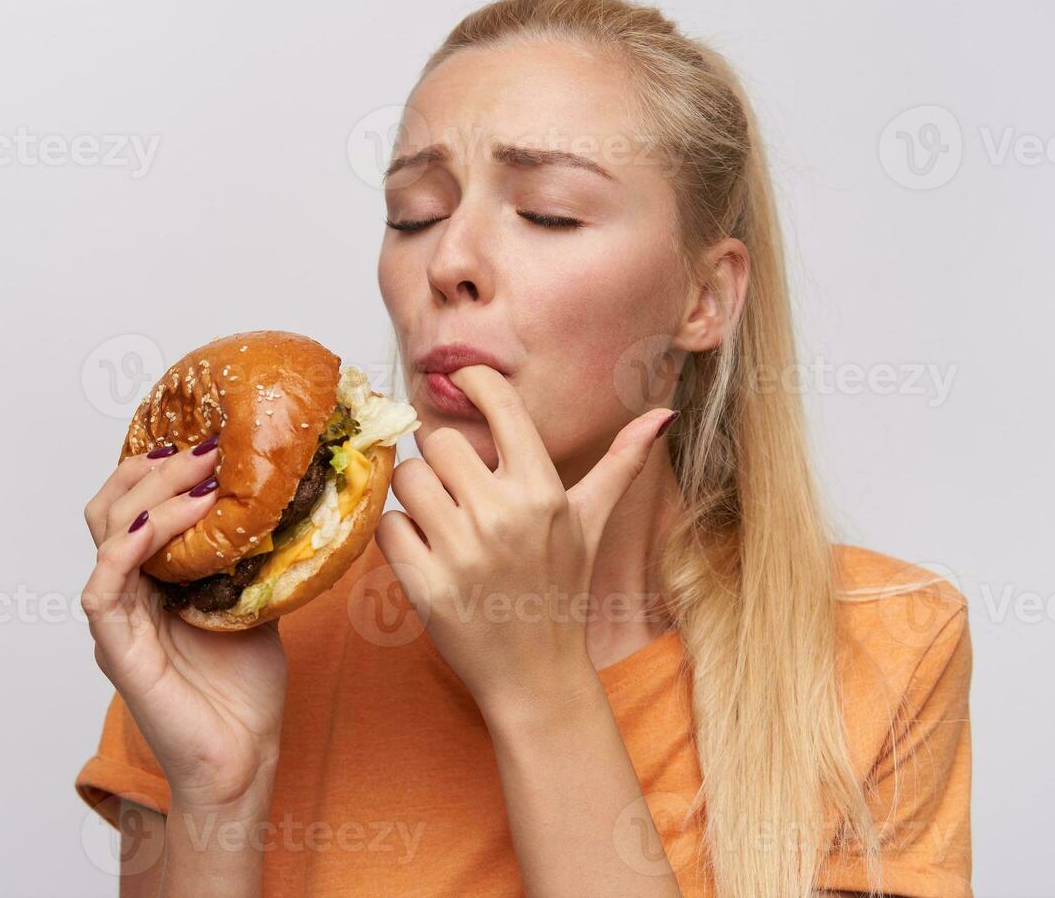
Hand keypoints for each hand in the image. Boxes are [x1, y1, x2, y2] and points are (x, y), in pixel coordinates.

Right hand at [80, 441, 286, 809]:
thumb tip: (289, 503)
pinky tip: (165, 523)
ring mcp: (117, 619)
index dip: (160, 467)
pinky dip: (130, 546)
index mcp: (153, 580)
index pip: (135, 505)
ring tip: (198, 474)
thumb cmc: (244, 691)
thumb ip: (255, 558)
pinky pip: (104, 585)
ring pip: (106, 533)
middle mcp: (127, 592)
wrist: (242, 757)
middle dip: (157, 468)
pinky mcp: (116, 648)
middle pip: (112, 507)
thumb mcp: (257, 602)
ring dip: (150, 495)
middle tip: (208, 448)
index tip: (206, 439)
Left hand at [376, 364, 674, 718]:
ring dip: (417, 494)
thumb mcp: (592, 524)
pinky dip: (399, 534)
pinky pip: (388, 527)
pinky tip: (425, 549)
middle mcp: (502, 516)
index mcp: (543, 492)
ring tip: (441, 518)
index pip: (500, 405)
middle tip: (455, 483)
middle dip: (441, 458)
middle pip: (438, 441)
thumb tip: (665, 413)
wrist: (536, 674)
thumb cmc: (561, 590)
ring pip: (407, 478)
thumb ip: (622, 463)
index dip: (474, 381)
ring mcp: (462, 552)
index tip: (462, 380)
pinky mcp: (426, 586)